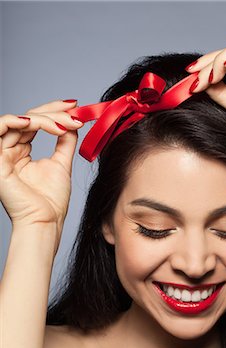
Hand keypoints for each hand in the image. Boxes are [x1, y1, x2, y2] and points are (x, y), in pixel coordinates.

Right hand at [0, 100, 82, 238]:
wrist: (45, 220)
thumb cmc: (51, 201)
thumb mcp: (61, 163)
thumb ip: (65, 141)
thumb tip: (73, 121)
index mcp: (22, 151)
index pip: (34, 122)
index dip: (54, 110)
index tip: (76, 107)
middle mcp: (10, 150)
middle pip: (27, 117)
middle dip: (53, 111)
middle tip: (74, 113)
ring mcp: (2, 154)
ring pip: (18, 121)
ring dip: (42, 118)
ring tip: (63, 125)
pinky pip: (1, 129)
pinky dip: (17, 121)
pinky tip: (36, 123)